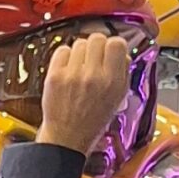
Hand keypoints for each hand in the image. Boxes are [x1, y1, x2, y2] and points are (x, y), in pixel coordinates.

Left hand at [37, 34, 131, 156]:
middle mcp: (94, 77)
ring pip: (79, 42)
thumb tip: (122, 53)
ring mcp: (73, 75)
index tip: (110, 51)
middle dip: (96, 47)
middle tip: (94, 59)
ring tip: (80, 68)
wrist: (66, 139)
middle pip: (97, 38)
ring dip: (81, 53)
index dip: (113, 45)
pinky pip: (62, 50)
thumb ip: (123, 74)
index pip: (117, 43)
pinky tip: (68, 70)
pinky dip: (65, 57)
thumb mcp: (117, 100)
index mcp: (113, 83)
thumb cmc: (91, 122)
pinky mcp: (55, 75)